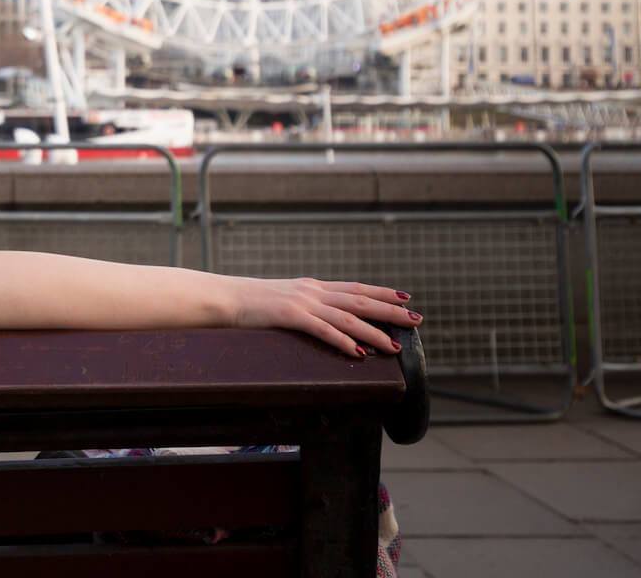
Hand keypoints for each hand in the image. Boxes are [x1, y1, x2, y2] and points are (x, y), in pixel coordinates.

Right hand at [231, 277, 418, 357]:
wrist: (223, 297)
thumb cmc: (249, 303)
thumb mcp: (282, 301)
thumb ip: (302, 307)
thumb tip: (319, 319)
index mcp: (312, 287)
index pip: (355, 288)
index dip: (382, 293)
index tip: (405, 299)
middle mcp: (313, 291)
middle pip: (360, 300)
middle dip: (390, 311)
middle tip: (417, 320)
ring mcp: (302, 302)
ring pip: (348, 318)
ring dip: (375, 332)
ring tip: (396, 345)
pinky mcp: (290, 316)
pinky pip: (323, 330)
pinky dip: (343, 342)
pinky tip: (359, 352)